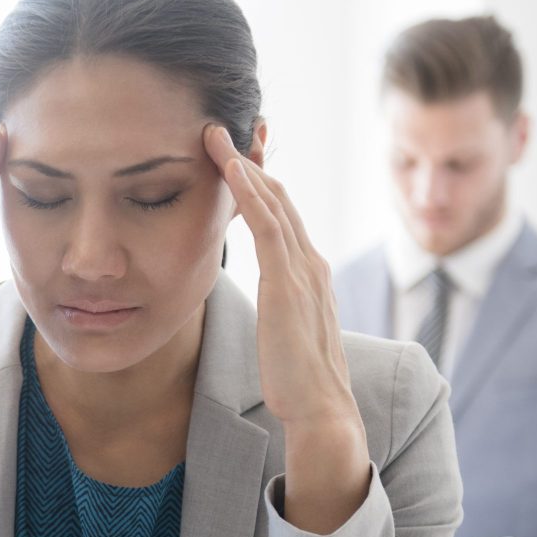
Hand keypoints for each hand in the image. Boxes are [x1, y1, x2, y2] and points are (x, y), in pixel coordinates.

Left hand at [203, 124, 368, 533]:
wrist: (321, 410)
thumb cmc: (297, 381)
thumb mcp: (283, 333)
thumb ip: (276, 309)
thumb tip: (263, 307)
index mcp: (308, 274)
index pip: (281, 216)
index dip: (257, 184)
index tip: (232, 155)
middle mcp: (310, 262)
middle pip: (278, 197)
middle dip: (251, 159)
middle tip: (222, 126)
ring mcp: (302, 268)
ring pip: (271, 201)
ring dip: (242, 163)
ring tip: (214, 132)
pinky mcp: (288, 281)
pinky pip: (265, 223)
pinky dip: (247, 190)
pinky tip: (227, 165)